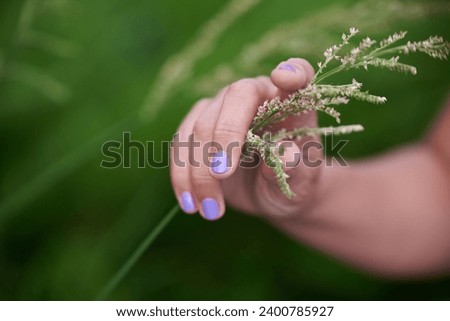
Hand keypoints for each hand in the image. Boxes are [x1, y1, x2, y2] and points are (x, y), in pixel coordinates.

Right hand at [170, 58, 321, 219]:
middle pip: (233, 98)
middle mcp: (255, 96)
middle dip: (224, 137)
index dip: (294, 72)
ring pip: (199, 126)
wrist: (272, 195)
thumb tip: (287, 154)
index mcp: (291, 102)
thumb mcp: (302, 182)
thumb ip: (296, 168)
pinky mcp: (197, 128)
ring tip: (211, 210)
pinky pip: (180, 147)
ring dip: (199, 170)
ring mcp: (221, 109)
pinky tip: (190, 204)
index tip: (285, 79)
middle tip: (223, 175)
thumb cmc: (294, 183)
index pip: (298, 74)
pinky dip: (182, 177)